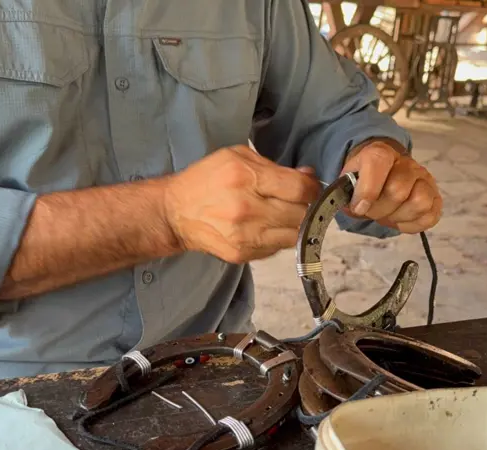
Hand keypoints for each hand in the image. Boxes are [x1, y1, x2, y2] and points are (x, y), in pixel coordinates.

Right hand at [163, 145, 320, 263]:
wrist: (175, 212)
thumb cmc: (207, 179)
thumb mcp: (237, 157)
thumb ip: (274, 166)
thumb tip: (308, 176)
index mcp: (245, 178)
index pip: (298, 189)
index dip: (312, 188)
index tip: (311, 187)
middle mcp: (246, 209)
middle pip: (300, 214)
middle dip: (305, 206)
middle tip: (299, 201)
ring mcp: (244, 236)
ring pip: (293, 235)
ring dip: (295, 224)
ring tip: (284, 215)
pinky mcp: (242, 255)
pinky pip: (277, 249)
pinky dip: (278, 238)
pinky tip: (267, 227)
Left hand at [341, 139, 441, 232]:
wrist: (384, 175)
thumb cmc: (364, 180)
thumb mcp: (349, 181)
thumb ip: (346, 192)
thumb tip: (355, 207)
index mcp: (382, 153)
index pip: (378, 163)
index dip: (367, 189)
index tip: (359, 207)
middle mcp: (408, 164)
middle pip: (398, 190)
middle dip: (379, 209)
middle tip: (370, 212)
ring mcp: (425, 180)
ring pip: (419, 202)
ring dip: (398, 216)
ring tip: (387, 215)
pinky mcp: (435, 198)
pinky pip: (430, 217)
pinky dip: (411, 225)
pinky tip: (399, 219)